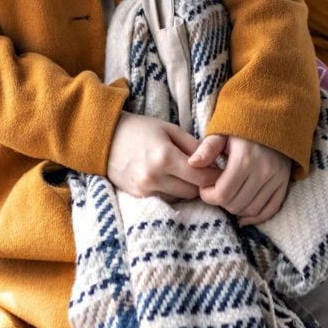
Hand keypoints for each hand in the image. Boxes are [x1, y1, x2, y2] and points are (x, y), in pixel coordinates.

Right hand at [107, 111, 221, 199]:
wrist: (105, 139)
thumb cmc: (140, 129)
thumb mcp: (169, 128)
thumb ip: (192, 145)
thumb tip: (214, 160)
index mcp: (165, 156)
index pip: (200, 177)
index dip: (215, 176)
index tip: (222, 171)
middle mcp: (155, 177)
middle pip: (192, 192)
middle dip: (202, 183)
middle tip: (206, 172)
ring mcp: (145, 190)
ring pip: (180, 198)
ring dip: (187, 189)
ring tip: (186, 174)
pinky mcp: (138, 197)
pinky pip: (166, 199)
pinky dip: (173, 192)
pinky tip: (170, 179)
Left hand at [188, 135, 291, 225]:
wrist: (272, 118)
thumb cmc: (242, 126)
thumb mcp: (221, 132)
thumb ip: (207, 148)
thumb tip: (192, 164)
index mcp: (244, 160)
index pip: (222, 195)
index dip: (208, 195)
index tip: (205, 186)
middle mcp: (263, 172)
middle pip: (235, 205)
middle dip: (221, 202)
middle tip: (216, 190)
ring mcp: (276, 179)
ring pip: (251, 210)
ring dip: (236, 208)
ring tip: (229, 195)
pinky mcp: (284, 183)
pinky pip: (271, 210)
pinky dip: (256, 216)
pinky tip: (244, 215)